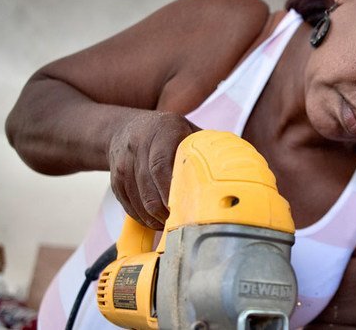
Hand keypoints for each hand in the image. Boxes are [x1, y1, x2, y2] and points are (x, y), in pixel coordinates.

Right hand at [108, 111, 199, 228]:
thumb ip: (208, 148)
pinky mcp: (115, 182)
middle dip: (168, 212)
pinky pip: (130, 208)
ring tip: (175, 226)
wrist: (125, 128)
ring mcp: (123, 165)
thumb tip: (240, 169)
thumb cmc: (168, 133)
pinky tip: (160, 222)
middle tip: (186, 223)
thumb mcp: (188, 130)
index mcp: (162, 131)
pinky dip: (146, 220)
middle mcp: (139, 146)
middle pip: (150, 190)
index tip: (188, 206)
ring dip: (158, 220)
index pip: (161, 165)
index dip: (172, 190)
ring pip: (140, 203)